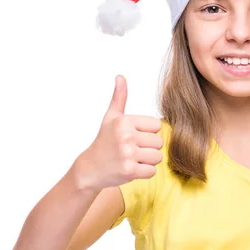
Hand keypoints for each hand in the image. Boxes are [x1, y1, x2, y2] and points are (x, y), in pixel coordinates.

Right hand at [74, 75, 162, 190]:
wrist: (90, 169)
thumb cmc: (104, 142)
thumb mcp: (110, 118)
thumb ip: (119, 98)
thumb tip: (120, 76)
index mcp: (124, 121)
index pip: (157, 125)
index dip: (148, 133)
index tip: (134, 137)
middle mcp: (126, 136)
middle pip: (159, 142)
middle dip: (148, 148)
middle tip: (132, 150)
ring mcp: (128, 154)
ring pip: (157, 157)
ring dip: (148, 161)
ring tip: (132, 159)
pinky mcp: (130, 171)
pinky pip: (152, 171)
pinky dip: (144, 172)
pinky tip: (131, 169)